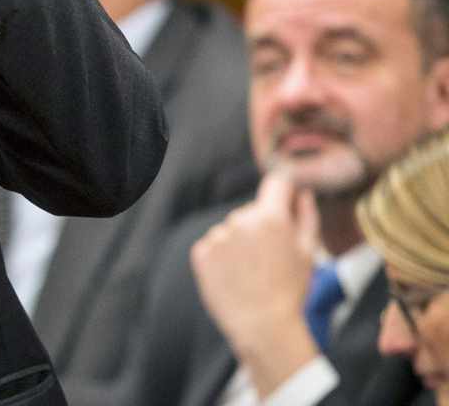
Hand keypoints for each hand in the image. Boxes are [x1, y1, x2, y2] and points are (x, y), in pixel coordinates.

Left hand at [191, 172, 319, 396]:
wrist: (262, 326)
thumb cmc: (291, 290)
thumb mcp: (309, 252)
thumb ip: (306, 216)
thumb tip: (301, 193)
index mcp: (271, 217)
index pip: (276, 184)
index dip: (283, 191)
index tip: (286, 200)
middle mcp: (240, 220)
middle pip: (252, 211)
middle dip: (262, 226)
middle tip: (270, 258)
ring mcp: (218, 236)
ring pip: (232, 229)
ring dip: (240, 242)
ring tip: (252, 272)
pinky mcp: (200, 252)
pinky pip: (214, 245)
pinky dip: (222, 256)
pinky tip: (235, 276)